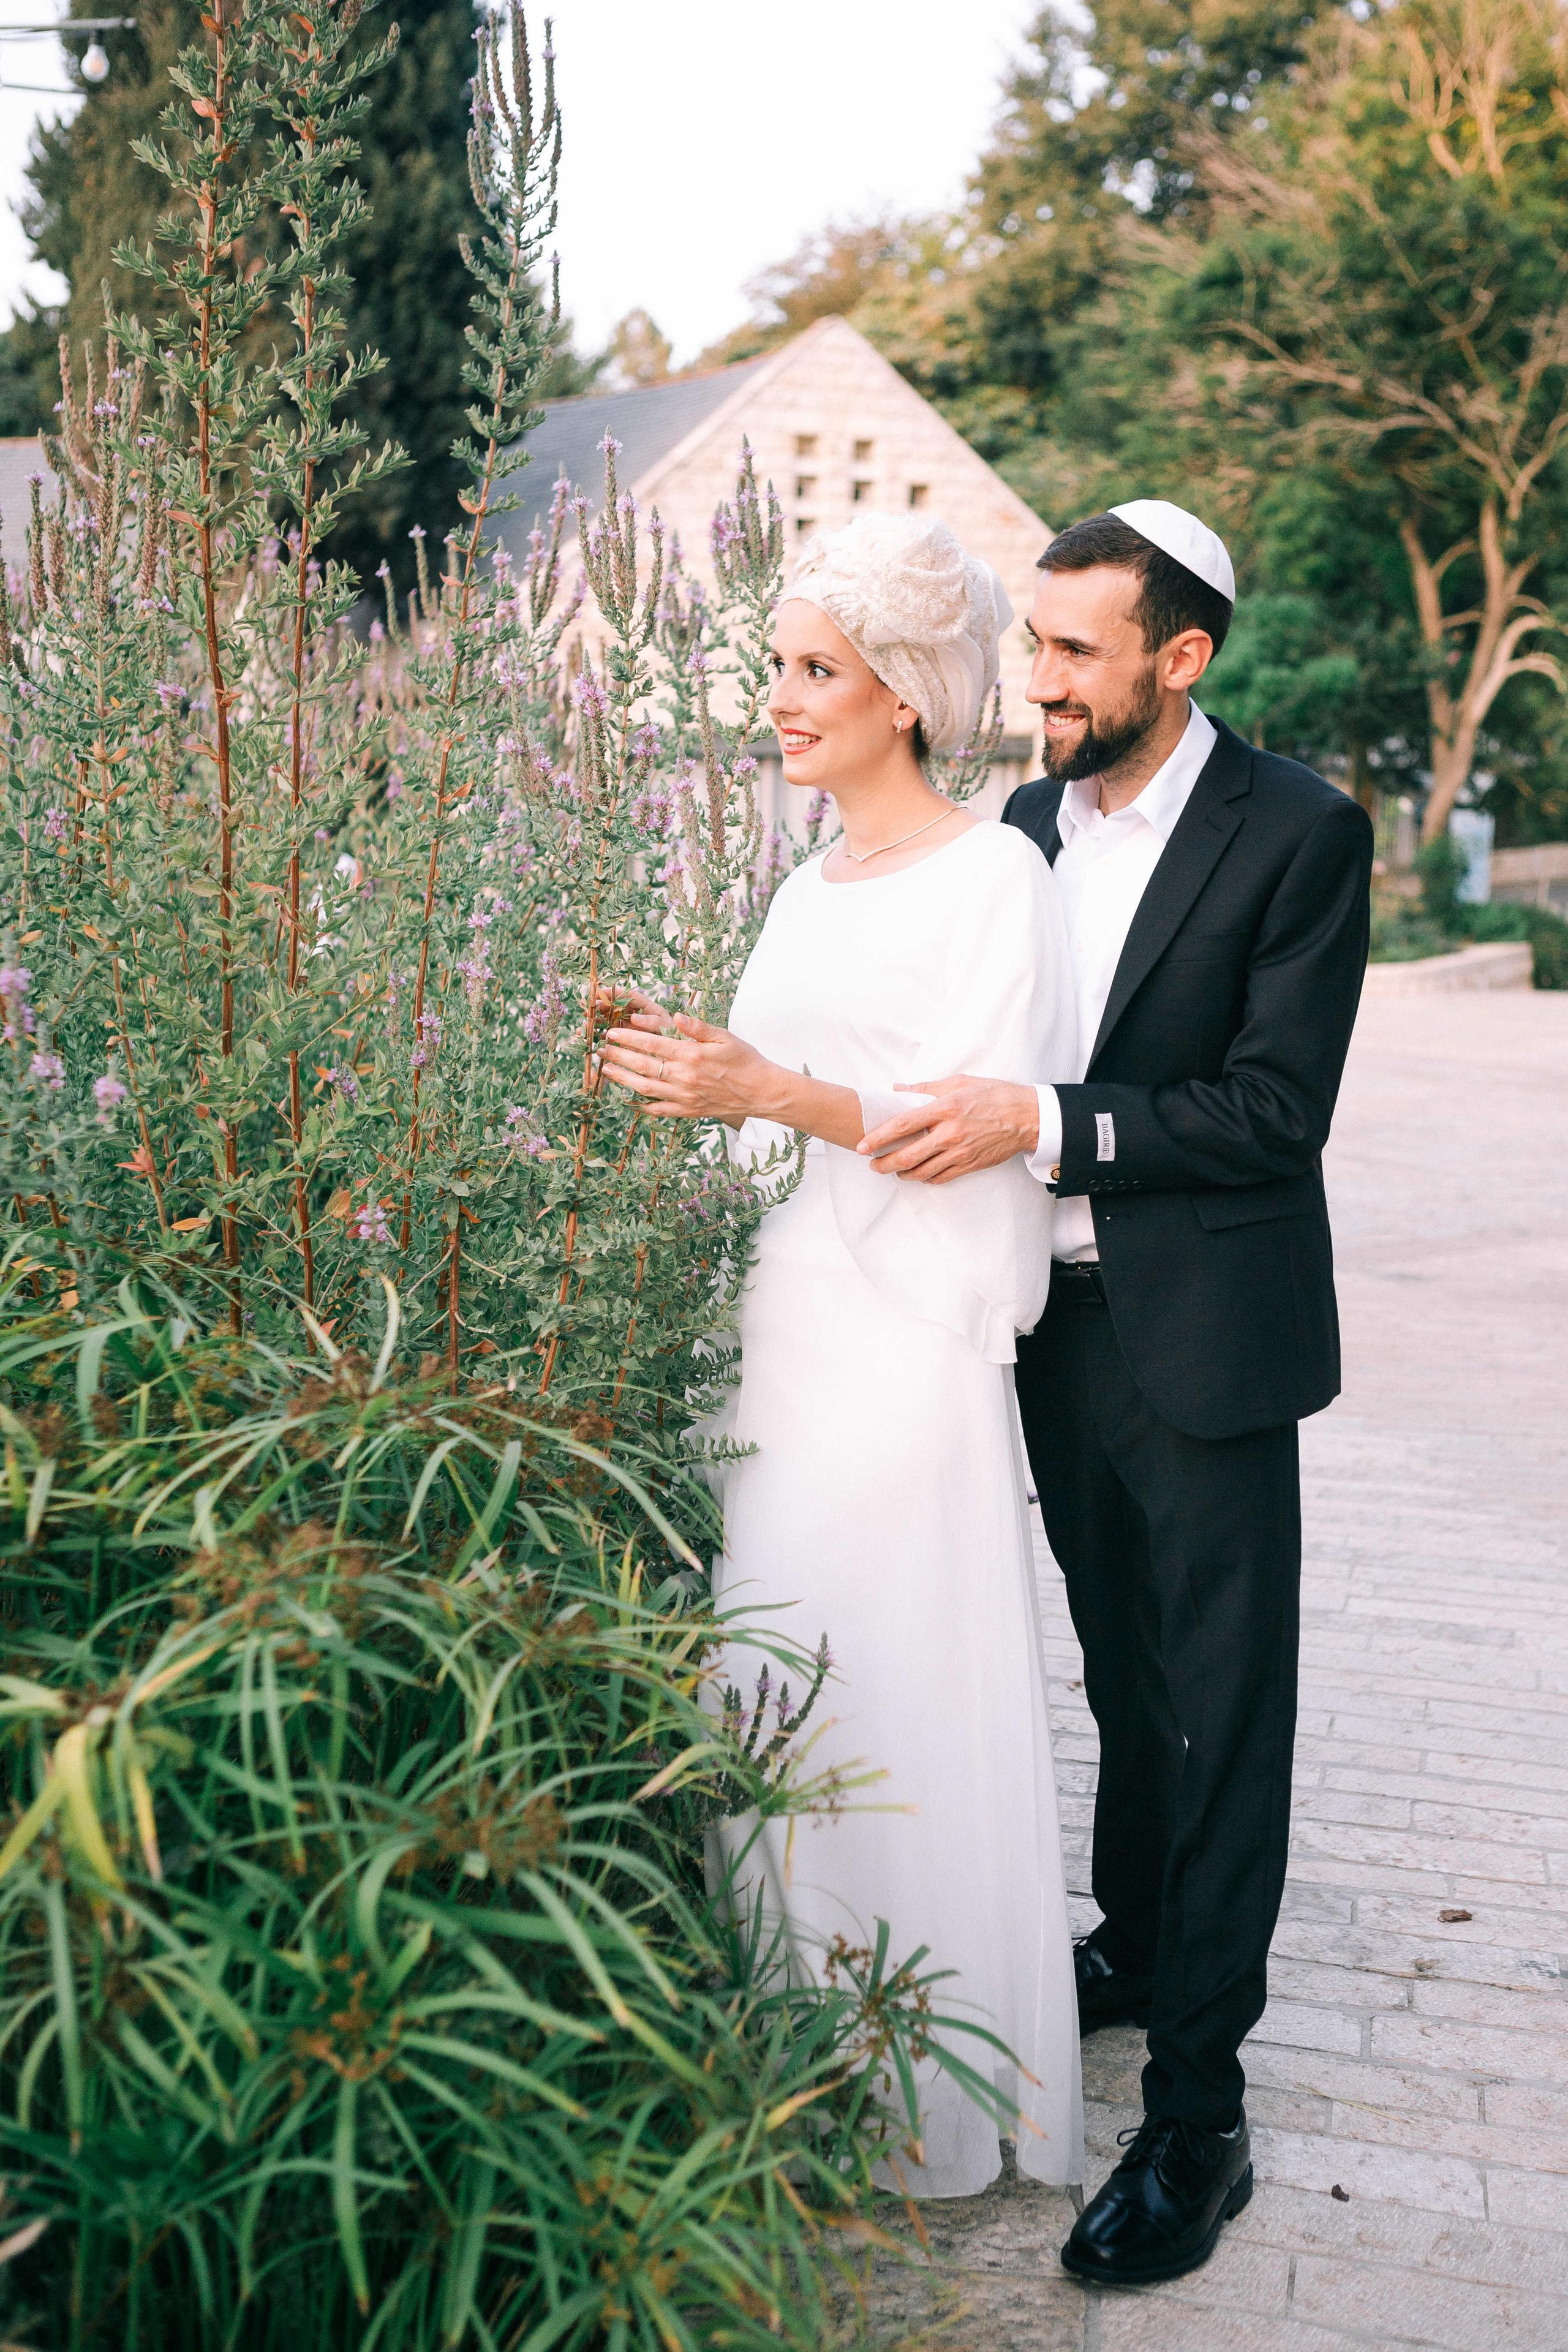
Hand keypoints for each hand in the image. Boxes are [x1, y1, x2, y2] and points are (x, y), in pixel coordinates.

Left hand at [599, 1005, 774, 1124]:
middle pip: (642, 1066)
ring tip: (607, 1069)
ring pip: (644, 1088)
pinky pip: (658, 1110)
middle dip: (618, 1056)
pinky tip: (628, 1099)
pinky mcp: (687, 1111)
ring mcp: (684, 1097)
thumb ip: (697, 1027)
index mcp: (691, 1055)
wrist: (761, 1092)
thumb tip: (674, 1016)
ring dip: (622, 1078)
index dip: (628, 1037)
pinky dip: (640, 1106)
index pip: (651, 1044)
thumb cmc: (745, 1060)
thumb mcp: (724, 1036)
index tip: (612, 1032)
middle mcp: (684, 1077)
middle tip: (601, 1048)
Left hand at [857, 1075, 1039, 1185]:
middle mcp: (950, 1133)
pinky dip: (924, 1178)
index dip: (878, 1137)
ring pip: (921, 1171)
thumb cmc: (994, 1095)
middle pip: (907, 1156)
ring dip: (901, 1173)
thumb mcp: (959, 1082)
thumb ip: (925, 1087)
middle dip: (883, 1164)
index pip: (902, 1125)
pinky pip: (940, 1178)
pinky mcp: (969, 1165)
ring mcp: (960, 1152)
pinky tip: (918, 1173)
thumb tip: (897, 1088)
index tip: (862, 1145)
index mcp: (945, 1108)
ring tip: (892, 1169)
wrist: (1026, 1117)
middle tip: (872, 1164)